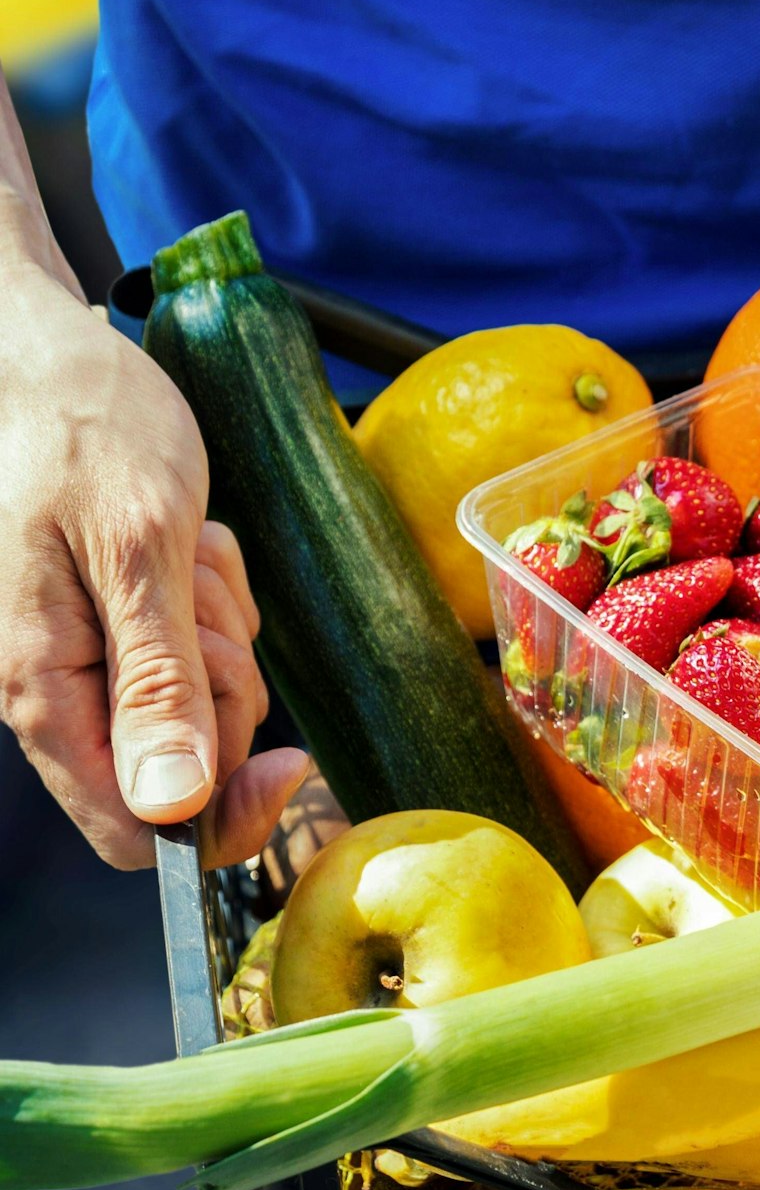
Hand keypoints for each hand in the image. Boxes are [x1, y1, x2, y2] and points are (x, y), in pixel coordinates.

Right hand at [0, 262, 306, 865]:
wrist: (42, 355)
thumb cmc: (81, 430)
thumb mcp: (138, 552)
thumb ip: (155, 683)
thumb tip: (170, 804)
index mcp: (47, 692)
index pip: (139, 833)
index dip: (222, 816)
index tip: (287, 762)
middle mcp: (63, 692)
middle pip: (193, 763)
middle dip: (225, 685)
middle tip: (198, 593)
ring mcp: (94, 659)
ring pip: (208, 698)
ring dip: (221, 626)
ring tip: (183, 549)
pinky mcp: (124, 625)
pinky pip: (204, 644)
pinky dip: (213, 595)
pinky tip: (187, 539)